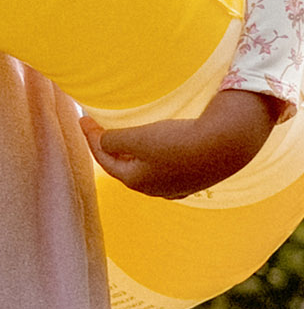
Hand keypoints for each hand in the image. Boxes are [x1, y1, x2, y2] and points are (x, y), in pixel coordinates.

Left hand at [81, 88, 283, 199]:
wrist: (226, 144)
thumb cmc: (178, 141)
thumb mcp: (137, 139)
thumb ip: (112, 141)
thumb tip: (104, 141)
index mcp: (135, 181)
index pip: (105, 159)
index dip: (91, 138)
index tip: (83, 118)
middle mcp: (154, 190)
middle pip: (124, 167)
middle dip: (111, 149)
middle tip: (101, 129)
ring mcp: (176, 187)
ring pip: (147, 171)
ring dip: (134, 155)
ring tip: (129, 140)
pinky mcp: (195, 179)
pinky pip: (168, 170)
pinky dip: (157, 160)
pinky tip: (160, 156)